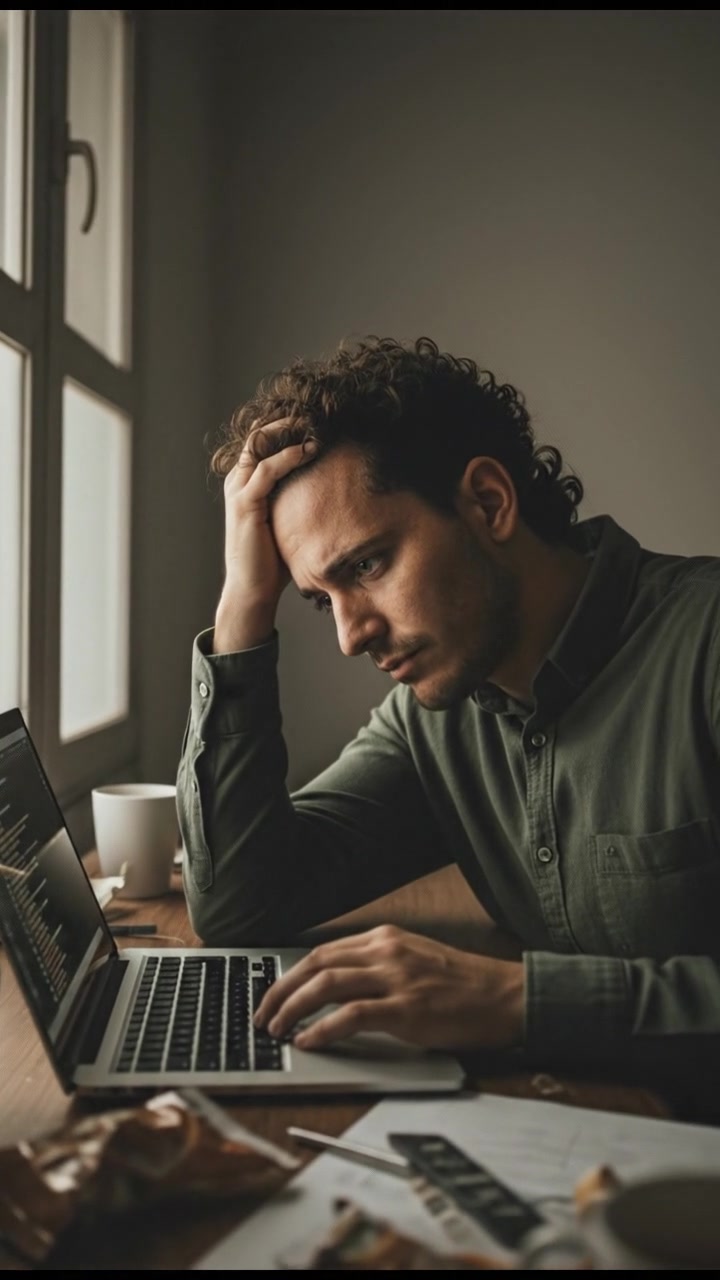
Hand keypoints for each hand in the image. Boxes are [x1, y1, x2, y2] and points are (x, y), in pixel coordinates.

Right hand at [214, 419, 317, 652]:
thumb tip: (334, 490)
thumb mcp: (289, 521)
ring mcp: (239, 491)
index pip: (264, 441)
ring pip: (260, 445)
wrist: (253, 591)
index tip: (317, 419)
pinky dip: (287, 457)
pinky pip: (266, 470)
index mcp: (247, 483)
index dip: (287, 427)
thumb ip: (300, 501)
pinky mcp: (245, 504)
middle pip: (259, 434)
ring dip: (289, 432)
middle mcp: (238, 481)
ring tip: (316, 424)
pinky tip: (309, 450)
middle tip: (318, 412)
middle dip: (288, 420)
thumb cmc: (273, 562)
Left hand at [253, 925, 524, 1051]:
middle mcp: (385, 951)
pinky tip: (310, 1041)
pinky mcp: (407, 1008)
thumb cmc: (461, 984)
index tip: (271, 995)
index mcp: (384, 938)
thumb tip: (332, 990)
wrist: (504, 995)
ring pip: (326, 985)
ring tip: (277, 1029)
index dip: (290, 975)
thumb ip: (376, 968)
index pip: (321, 952)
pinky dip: (323, 1029)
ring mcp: (396, 978)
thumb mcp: (413, 960)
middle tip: (262, 1016)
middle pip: (315, 965)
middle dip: (280, 991)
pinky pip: (351, 1015)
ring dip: (293, 1008)